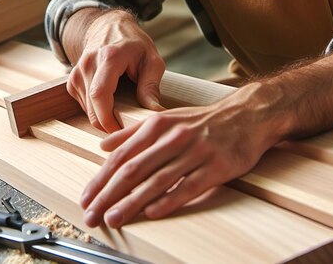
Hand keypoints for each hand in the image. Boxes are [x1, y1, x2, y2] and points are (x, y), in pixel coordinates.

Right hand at [67, 10, 165, 132]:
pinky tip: (111, 100)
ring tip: (123, 109)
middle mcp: (88, 63)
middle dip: (110, 124)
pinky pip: (84, 105)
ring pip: (88, 110)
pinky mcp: (72, 80)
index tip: (124, 130)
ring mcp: (77, 72)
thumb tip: (154, 113)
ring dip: (104, 117)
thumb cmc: (134, 44)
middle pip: (92, 107)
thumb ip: (151, 86)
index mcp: (109, 56)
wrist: (110, 27)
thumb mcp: (152, 60)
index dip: (109, 119)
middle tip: (129, 126)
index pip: (100, 94)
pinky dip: (97, 110)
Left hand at [80, 82, 275, 227]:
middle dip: (109, 194)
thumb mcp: (165, 118)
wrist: (246, 115)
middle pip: (134, 169)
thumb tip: (103, 145)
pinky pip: (188, 187)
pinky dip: (169, 201)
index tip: (86, 197)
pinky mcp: (216, 167)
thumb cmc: (202, 120)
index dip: (101, 178)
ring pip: (157, 181)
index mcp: (157, 126)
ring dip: (132, 202)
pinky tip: (152, 213)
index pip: (121, 155)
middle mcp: (173, 137)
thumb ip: (133, 132)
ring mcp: (195, 152)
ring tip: (114, 218)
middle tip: (92, 214)